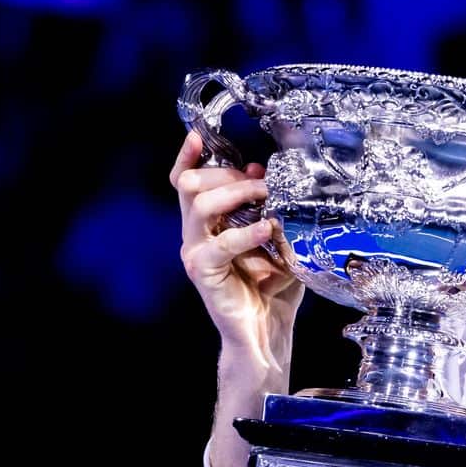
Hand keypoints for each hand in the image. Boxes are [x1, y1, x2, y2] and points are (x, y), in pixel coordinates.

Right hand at [170, 131, 303, 369]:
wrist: (267, 331)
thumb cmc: (273, 286)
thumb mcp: (279, 239)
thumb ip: (270, 207)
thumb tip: (265, 173)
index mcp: (208, 223)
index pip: (186, 182)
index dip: (189, 157)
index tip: (200, 135)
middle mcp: (195, 234)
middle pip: (192, 185)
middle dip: (227, 173)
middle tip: (260, 181)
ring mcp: (196, 252)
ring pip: (200, 206)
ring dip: (236, 193)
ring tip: (265, 196)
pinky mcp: (203, 273)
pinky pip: (219, 244)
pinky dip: (245, 232)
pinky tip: (267, 228)